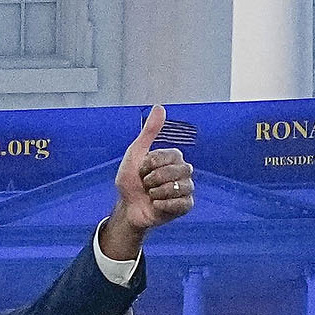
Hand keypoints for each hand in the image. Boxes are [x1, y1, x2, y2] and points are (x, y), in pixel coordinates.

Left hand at [98, 101, 195, 261]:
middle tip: (145, 184)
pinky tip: (157, 205)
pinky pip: (181, 203)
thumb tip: (160, 107)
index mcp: (173, 157)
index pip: (168, 155)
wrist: (128, 207)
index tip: (142, 170)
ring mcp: (186, 188)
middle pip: (176, 171)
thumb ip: (149, 132)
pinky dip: (164, 205)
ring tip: (151, 195)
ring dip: (157, 193)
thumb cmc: (131, 180)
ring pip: (178, 188)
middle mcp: (183, 170)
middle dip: (153, 179)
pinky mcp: (186, 205)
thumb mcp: (136, 153)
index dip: (150, 165)